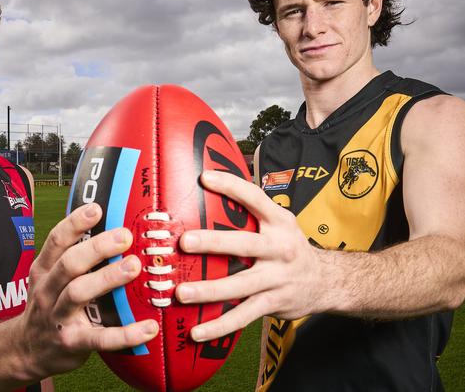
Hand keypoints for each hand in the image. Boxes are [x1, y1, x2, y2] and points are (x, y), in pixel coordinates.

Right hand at [19, 203, 158, 378]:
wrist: (26, 352)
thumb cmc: (50, 306)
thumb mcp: (50, 278)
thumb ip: (72, 257)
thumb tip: (111, 228)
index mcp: (45, 270)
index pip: (56, 240)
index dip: (75, 223)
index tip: (97, 208)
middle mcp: (48, 290)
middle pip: (69, 263)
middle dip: (97, 248)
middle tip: (125, 236)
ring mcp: (58, 317)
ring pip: (78, 293)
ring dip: (107, 278)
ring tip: (134, 267)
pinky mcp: (72, 343)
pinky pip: (100, 339)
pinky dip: (126, 334)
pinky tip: (149, 328)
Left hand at [175, 170, 325, 341]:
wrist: (328, 281)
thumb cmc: (290, 246)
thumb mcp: (280, 223)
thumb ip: (253, 211)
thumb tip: (213, 188)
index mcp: (279, 222)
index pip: (254, 198)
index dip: (231, 186)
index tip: (205, 178)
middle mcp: (279, 248)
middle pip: (244, 244)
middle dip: (213, 243)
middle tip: (185, 242)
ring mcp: (277, 278)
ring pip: (240, 285)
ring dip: (209, 290)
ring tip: (182, 293)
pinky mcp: (273, 303)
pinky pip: (243, 315)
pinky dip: (220, 326)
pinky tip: (197, 331)